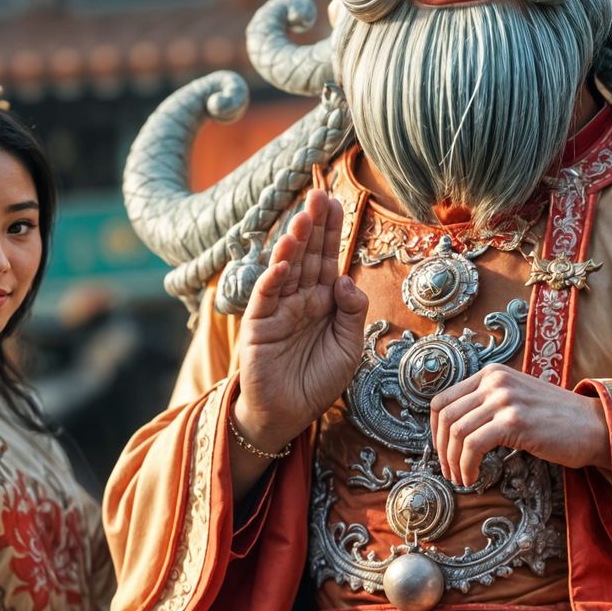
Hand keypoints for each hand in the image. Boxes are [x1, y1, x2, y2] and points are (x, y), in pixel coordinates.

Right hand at [233, 189, 368, 453]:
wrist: (288, 415)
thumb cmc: (318, 380)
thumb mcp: (349, 348)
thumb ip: (352, 313)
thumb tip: (345, 279)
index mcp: (323, 300)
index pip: (328, 258)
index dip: (331, 231)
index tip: (336, 201)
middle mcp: (300, 298)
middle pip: (308, 256)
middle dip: (313, 226)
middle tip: (318, 194)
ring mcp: (278, 309)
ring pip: (286, 270)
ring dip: (293, 245)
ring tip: (301, 220)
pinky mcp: (259, 327)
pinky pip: (265, 299)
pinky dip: (272, 281)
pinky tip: (281, 264)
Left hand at [429, 364, 609, 485]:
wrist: (596, 426)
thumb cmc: (557, 421)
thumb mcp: (517, 400)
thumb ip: (489, 405)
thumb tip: (455, 431)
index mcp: (492, 374)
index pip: (443, 400)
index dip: (435, 432)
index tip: (443, 453)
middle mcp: (495, 380)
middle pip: (445, 416)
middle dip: (441, 450)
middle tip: (450, 472)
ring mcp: (504, 398)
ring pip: (456, 432)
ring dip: (453, 462)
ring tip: (463, 478)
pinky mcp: (514, 421)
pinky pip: (472, 445)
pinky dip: (467, 466)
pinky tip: (474, 478)